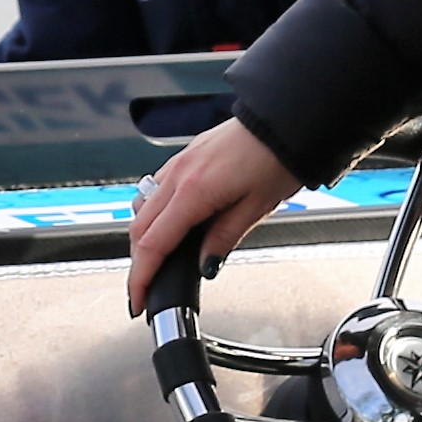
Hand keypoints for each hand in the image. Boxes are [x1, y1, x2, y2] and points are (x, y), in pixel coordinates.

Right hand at [125, 120, 298, 314]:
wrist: (285, 120)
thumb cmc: (277, 157)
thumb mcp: (255, 209)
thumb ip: (223, 238)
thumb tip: (205, 265)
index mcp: (194, 192)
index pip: (153, 245)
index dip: (140, 278)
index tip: (137, 300)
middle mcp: (178, 175)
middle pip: (139, 228)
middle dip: (138, 262)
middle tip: (145, 287)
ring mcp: (178, 163)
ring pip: (143, 207)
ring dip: (143, 236)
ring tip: (158, 260)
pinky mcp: (185, 156)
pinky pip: (155, 189)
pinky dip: (154, 213)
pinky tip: (171, 224)